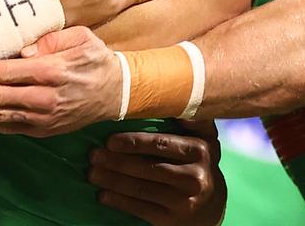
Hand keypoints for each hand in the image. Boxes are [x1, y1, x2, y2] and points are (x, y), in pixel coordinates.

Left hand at [0, 26, 119, 135]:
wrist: (115, 92)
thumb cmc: (95, 59)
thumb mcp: (81, 37)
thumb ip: (51, 39)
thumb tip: (22, 50)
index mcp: (53, 72)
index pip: (10, 73)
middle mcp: (47, 98)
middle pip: (1, 97)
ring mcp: (44, 118)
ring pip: (2, 117)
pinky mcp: (43, 130)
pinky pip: (10, 128)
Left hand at [90, 122, 226, 225]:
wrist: (212, 207)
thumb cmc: (198, 163)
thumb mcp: (204, 139)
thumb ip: (193, 118)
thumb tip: (173, 91)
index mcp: (202, 150)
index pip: (161, 144)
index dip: (133, 142)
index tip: (109, 140)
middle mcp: (196, 176)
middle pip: (148, 167)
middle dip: (116, 161)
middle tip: (93, 155)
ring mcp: (185, 201)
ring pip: (141, 188)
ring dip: (112, 180)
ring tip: (92, 172)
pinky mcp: (173, 221)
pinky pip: (141, 209)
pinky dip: (119, 202)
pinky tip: (103, 195)